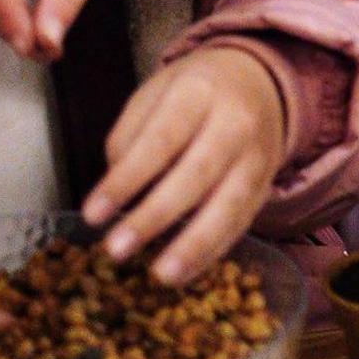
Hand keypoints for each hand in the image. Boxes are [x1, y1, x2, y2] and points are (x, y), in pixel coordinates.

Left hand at [82, 43, 288, 283]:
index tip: (92, 214)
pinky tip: (184, 274)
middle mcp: (236, 123)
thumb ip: (129, 140)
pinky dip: (212, 252)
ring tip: (160, 275)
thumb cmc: (192, 93)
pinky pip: (241, 224)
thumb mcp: (153, 95)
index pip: (160, 140)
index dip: (126, 180)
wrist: (260, 82)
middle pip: (197, 174)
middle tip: (116, 249)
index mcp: (199, 93)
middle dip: (155, 216)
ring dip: (193, 245)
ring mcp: (257, 157)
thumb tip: (117, 195)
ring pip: (229, 205)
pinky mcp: (266, 186)